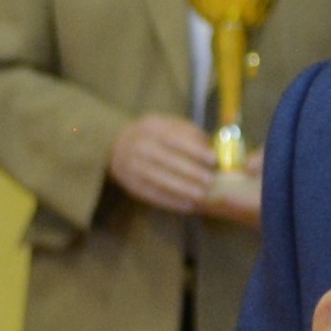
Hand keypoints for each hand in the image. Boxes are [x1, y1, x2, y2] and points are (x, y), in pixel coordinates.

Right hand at [108, 112, 232, 217]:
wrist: (117, 145)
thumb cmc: (154, 136)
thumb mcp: (168, 126)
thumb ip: (189, 133)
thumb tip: (211, 147)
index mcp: (150, 127)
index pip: (173, 138)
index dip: (194, 150)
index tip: (213, 159)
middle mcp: (138, 145)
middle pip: (165, 160)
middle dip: (190, 171)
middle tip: (210, 180)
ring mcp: (131, 165)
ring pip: (158, 179)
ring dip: (182, 189)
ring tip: (201, 195)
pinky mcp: (131, 184)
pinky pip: (152, 194)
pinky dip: (171, 201)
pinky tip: (188, 205)